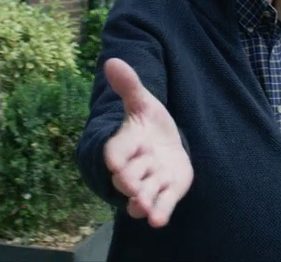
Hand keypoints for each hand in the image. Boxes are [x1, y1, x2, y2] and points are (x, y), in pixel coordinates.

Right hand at [102, 58, 193, 227]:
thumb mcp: (144, 103)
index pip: (114, 153)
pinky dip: (158, 214)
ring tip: (144, 204)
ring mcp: (149, 183)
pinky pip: (160, 208)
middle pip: (126, 179)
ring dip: (142, 201)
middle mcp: (134, 167)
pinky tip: (158, 220)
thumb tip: (112, 61)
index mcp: (126, 144)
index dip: (115, 158)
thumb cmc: (151, 124)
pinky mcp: (165, 195)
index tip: (115, 162)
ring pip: (140, 198)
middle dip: (130, 182)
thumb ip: (129, 86)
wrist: (168, 144)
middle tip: (134, 184)